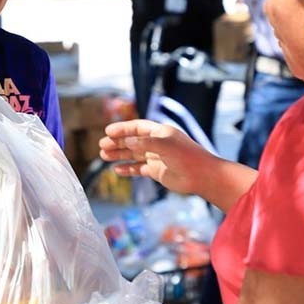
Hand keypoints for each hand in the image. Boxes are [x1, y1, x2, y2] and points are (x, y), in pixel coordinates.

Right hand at [99, 119, 213, 194]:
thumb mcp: (165, 145)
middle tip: (101, 146)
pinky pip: (138, 169)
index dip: (122, 129)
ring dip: (119, 155)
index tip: (108, 132)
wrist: (202, 176)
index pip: (137, 127)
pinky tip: (116, 170)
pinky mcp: (157, 172)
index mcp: (160, 132)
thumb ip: (145, 143)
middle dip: (117, 143)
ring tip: (103, 156)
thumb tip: (128, 143)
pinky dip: (127, 169)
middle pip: (132, 141)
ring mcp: (156, 158)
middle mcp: (157, 144)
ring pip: (133, 155)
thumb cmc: (187, 156)